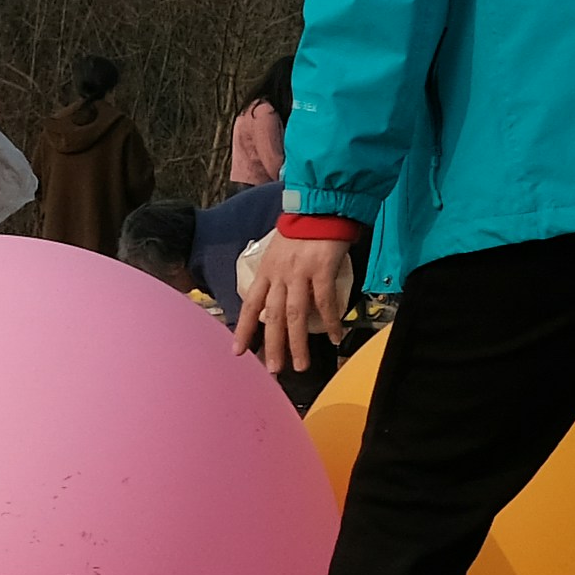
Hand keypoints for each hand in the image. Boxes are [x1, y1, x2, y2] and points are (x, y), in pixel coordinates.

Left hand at [236, 232, 355, 373]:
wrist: (322, 204)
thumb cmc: (304, 226)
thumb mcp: (281, 249)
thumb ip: (279, 272)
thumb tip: (282, 297)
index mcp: (267, 269)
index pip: (251, 304)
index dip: (244, 329)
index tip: (238, 351)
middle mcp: (280, 274)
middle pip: (273, 316)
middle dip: (272, 346)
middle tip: (275, 369)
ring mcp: (301, 272)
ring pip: (296, 314)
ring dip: (298, 343)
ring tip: (301, 365)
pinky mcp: (322, 269)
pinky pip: (325, 302)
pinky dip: (330, 321)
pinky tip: (335, 336)